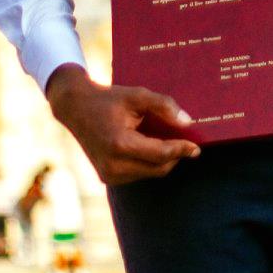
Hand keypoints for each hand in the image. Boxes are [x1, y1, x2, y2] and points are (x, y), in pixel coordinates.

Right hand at [45, 65, 200, 184]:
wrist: (75, 108)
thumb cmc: (108, 99)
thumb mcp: (137, 95)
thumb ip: (164, 106)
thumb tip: (188, 123)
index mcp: (120, 144)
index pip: (160, 154)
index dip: (181, 150)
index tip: (196, 146)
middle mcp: (113, 165)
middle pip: (158, 168)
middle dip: (175, 156)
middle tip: (188, 144)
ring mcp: (109, 174)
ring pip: (150, 173)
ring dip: (163, 160)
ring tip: (168, 141)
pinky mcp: (107, 177)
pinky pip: (139, 173)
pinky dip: (149, 162)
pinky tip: (151, 146)